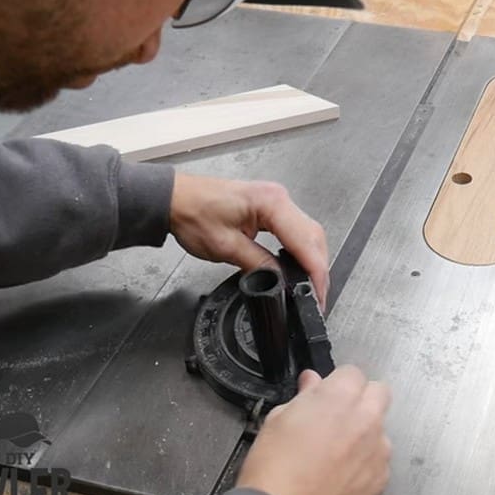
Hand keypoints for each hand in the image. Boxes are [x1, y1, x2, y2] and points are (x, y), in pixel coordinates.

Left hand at [169, 173, 328, 307]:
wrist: (174, 198)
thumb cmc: (192, 214)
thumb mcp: (225, 247)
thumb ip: (259, 265)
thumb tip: (281, 281)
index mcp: (271, 203)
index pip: (305, 242)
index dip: (316, 272)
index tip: (318, 295)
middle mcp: (279, 197)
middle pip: (314, 237)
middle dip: (319, 269)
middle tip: (317, 297)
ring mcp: (277, 200)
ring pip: (309, 233)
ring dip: (313, 260)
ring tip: (311, 287)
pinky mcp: (271, 207)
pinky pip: (297, 229)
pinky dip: (303, 250)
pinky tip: (300, 267)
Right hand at [237, 366, 391, 494]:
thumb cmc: (275, 473)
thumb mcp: (278, 420)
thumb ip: (304, 397)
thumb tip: (311, 384)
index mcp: (339, 397)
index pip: (352, 372)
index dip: (337, 382)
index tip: (328, 393)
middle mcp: (365, 419)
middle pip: (378, 392)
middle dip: (361, 398)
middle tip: (339, 414)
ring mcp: (377, 449)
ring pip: (381, 427)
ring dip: (365, 431)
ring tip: (336, 450)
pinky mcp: (381, 476)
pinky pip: (380, 458)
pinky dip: (366, 460)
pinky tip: (342, 471)